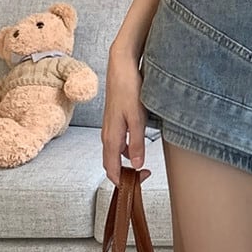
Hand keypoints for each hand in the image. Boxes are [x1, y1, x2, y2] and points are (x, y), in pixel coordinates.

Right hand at [101, 52, 149, 185]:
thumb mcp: (137, 118)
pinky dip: (126, 149)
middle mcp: (107, 135)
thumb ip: (136, 143)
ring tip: (143, 164)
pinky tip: (138, 144)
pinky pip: (118, 141)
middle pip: (112, 163)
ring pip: (115, 152)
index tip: (138, 184)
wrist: (121, 67)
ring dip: (126, 161)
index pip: (111, 170)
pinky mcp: (114, 120)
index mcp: (111, 138)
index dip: (122, 182)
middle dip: (125, 174)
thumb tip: (135, 165)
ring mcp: (110, 127)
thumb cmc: (129, 90)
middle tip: (144, 175)